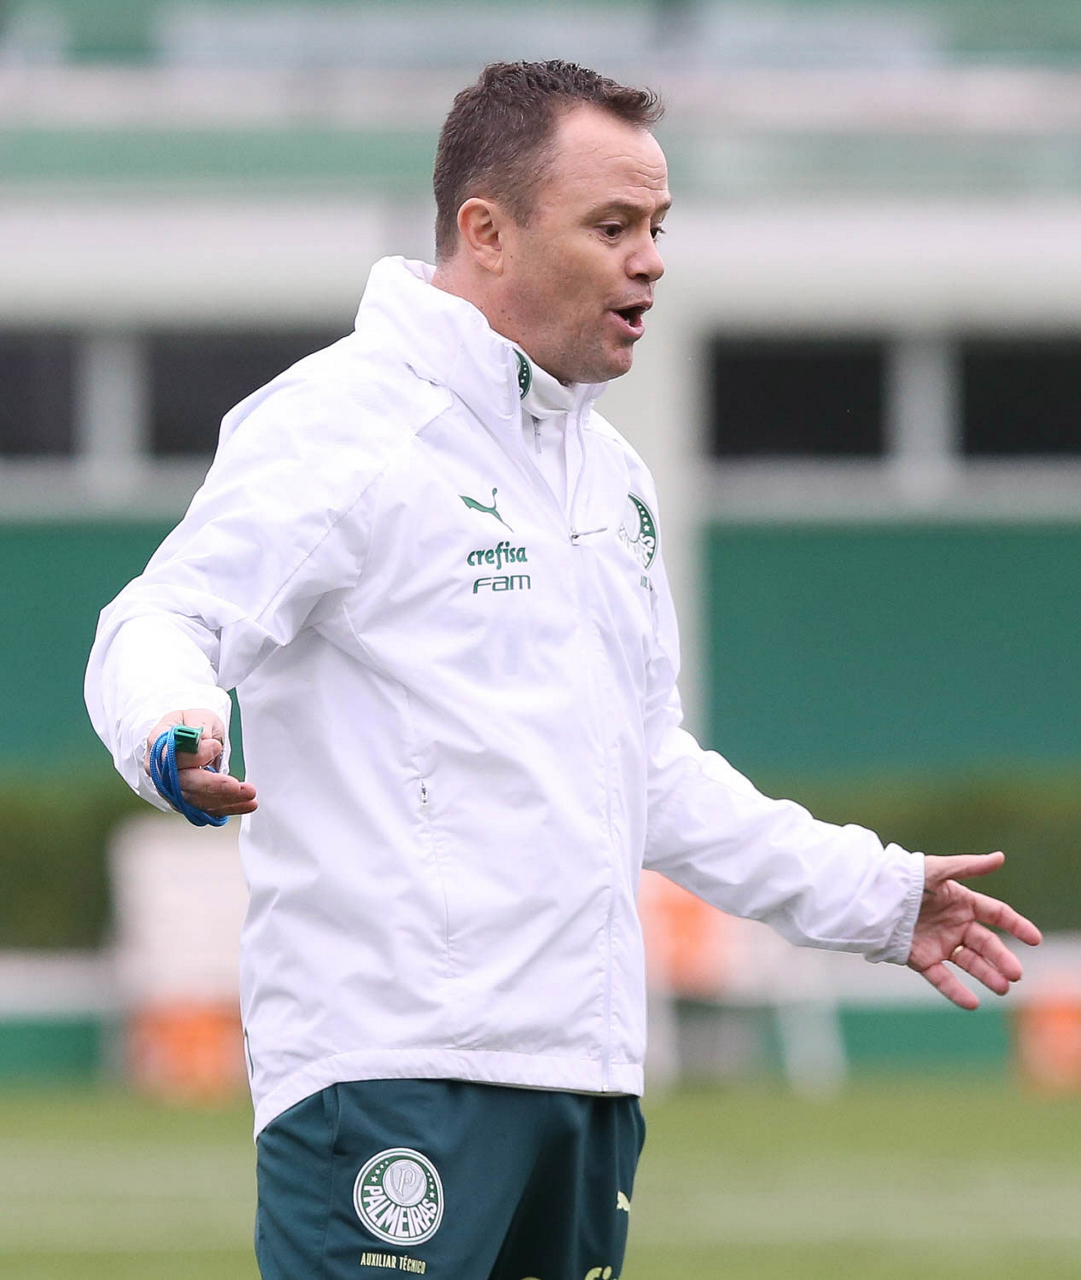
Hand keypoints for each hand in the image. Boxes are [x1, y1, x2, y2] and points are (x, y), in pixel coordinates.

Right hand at [144, 709, 257, 818]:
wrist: (191, 738)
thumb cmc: (191, 724)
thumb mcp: (198, 716)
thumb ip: (199, 726)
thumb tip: (204, 741)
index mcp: (158, 743)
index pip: (170, 755)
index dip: (192, 756)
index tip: (215, 747)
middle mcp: (161, 770)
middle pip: (182, 783)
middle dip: (211, 785)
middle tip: (234, 785)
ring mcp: (172, 788)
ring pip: (197, 799)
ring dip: (226, 799)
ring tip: (250, 793)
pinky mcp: (187, 800)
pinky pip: (208, 808)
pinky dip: (230, 807)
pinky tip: (248, 804)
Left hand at [907, 852, 1040, 1009]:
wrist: (872, 896)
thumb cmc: (905, 878)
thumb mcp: (937, 870)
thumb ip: (968, 867)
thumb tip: (1001, 857)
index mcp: (962, 903)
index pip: (997, 915)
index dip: (1017, 925)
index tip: (1035, 939)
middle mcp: (955, 925)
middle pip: (986, 944)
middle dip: (1002, 959)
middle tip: (1015, 973)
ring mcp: (940, 944)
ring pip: (970, 963)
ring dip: (987, 976)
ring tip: (1002, 988)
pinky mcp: (922, 959)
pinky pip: (942, 978)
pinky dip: (956, 991)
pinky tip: (972, 1003)